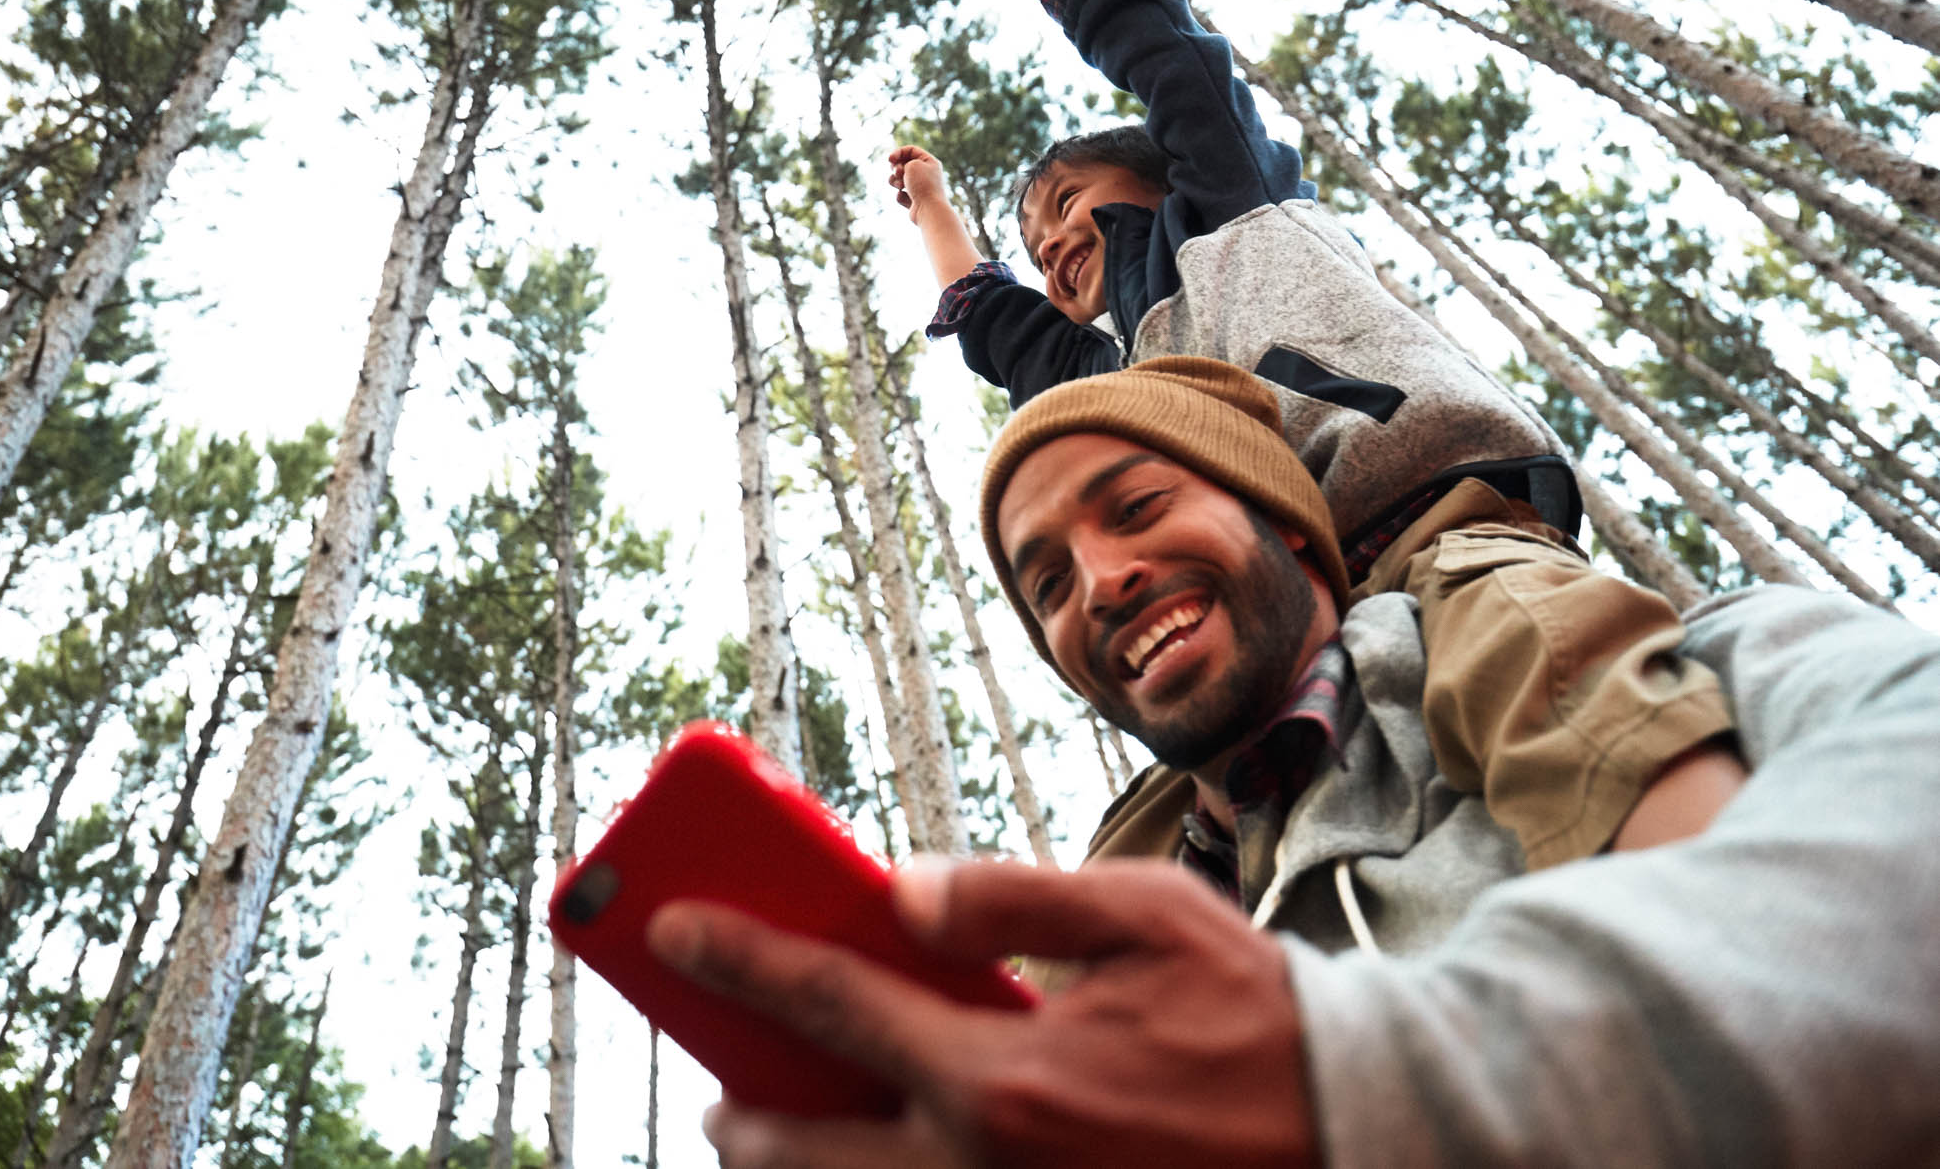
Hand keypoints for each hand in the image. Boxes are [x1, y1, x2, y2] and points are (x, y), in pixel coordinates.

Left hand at [648, 857, 1317, 1168]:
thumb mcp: (1147, 916)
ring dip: (805, 1168)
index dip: (739, 960)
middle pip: (808, 1153)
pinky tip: (888, 1146)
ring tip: (787, 1132)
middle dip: (744, 1120)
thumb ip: (1012, 897)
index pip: (830, 1007)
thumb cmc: (1254, 1018)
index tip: (673, 928)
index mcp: (1007, 1078)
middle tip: (724, 1089)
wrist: (1359, 1138)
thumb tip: (899, 890)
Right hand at [887, 144, 947, 225]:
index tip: (890, 159)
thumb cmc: (923, 185)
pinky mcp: (914, 200)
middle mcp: (926, 174)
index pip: (910, 150)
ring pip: (899, 179)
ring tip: (901, 186)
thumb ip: (902, 163)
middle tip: (898, 173)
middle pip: (903, 164)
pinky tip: (909, 200)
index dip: (898, 153)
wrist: (930, 210)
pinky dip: (901, 196)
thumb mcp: (912, 164)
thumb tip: (898, 174)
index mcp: (929, 162)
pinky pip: (901, 194)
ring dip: (895, 181)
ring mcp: (920, 188)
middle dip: (896, 168)